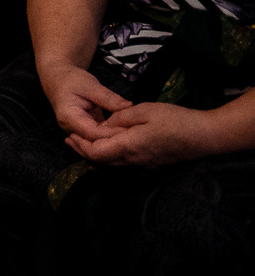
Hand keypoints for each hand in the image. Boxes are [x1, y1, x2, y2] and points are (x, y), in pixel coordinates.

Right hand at [39, 61, 130, 141]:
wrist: (59, 80)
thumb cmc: (72, 80)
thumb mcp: (90, 85)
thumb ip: (108, 97)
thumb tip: (129, 106)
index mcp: (69, 117)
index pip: (93, 133)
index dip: (112, 133)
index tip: (132, 129)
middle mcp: (70, 129)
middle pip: (95, 142)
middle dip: (115, 140)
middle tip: (138, 135)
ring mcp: (77, 132)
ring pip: (98, 143)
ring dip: (115, 140)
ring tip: (135, 136)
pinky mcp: (84, 132)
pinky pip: (99, 138)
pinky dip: (112, 135)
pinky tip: (127, 133)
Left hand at [64, 100, 211, 167]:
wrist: (206, 136)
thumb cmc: (176, 120)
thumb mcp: (143, 111)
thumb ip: (120, 118)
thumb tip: (105, 124)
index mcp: (129, 147)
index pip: (96, 153)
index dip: (80, 146)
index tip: (69, 134)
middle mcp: (134, 160)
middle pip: (102, 161)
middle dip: (83, 151)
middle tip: (70, 140)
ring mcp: (144, 163)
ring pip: (113, 163)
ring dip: (96, 153)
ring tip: (84, 141)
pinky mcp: (152, 162)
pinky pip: (125, 162)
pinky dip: (111, 154)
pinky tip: (109, 143)